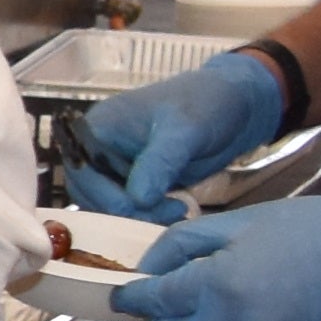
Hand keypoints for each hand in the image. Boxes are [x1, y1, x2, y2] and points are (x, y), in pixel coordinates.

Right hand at [65, 47, 286, 220]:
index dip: (105, 194)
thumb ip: (160, 163)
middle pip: (90, 194)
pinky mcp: (136, 182)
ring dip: (138, 216)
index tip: (142, 206)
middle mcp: (99, 149)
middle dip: (125, 210)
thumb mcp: (184, 131)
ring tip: (177, 210)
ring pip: (107, 206)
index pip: (82, 171)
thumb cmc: (207, 104)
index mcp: (97, 128)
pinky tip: (176, 211)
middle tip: (168, 211)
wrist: (237, 105)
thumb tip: (138, 199)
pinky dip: (148, 215)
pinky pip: (128, 207)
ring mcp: (117, 167)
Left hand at [112, 185, 320, 320]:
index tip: (122, 291)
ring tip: (189, 306)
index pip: (157, 302)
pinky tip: (226, 310)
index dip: (133, 296)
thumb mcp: (231, 224)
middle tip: (158, 297)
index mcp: (220, 285)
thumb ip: (181, 246)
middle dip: (158, 320)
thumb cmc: (303, 227)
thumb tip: (149, 266)